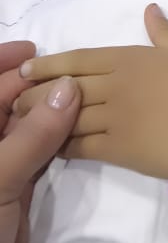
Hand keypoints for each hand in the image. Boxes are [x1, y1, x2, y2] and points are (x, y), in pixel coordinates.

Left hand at [0, 41, 79, 242]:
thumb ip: (33, 134)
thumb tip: (69, 88)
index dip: (3, 64)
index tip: (37, 50)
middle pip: (4, 105)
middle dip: (34, 85)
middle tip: (74, 73)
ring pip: (24, 128)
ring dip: (50, 111)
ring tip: (84, 95)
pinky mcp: (15, 192)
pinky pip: (37, 154)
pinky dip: (57, 139)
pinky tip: (79, 130)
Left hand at [16, 5, 167, 184]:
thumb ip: (165, 32)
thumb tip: (150, 9)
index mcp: (132, 59)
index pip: (82, 59)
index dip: (52, 64)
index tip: (29, 68)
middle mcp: (116, 85)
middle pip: (66, 87)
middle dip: (36, 92)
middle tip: (14, 98)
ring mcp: (114, 118)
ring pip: (66, 117)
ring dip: (41, 119)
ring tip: (20, 123)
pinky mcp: (118, 149)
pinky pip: (80, 147)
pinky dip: (61, 147)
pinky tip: (48, 148)